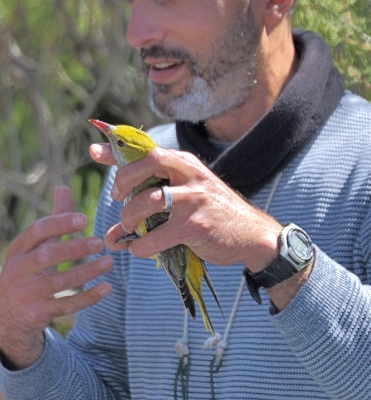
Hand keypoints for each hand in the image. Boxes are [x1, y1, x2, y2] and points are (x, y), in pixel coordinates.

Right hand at [0, 186, 112, 369]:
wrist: (6, 316)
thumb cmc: (27, 270)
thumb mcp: (34, 246)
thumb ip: (53, 219)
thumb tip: (63, 187)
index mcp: (18, 249)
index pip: (37, 231)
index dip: (60, 223)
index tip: (85, 219)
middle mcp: (19, 271)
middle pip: (46, 257)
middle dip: (73, 248)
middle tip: (99, 242)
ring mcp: (27, 294)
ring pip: (58, 282)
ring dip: (86, 272)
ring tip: (109, 262)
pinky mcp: (37, 314)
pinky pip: (65, 306)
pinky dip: (88, 298)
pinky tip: (107, 288)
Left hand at [90, 143, 280, 269]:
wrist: (251, 234)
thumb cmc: (211, 214)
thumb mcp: (187, 196)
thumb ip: (152, 204)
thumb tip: (111, 233)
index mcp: (185, 163)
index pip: (146, 149)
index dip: (117, 149)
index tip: (93, 151)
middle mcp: (190, 174)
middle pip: (147, 163)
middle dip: (123, 179)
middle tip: (117, 198)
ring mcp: (195, 198)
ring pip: (149, 199)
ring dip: (130, 217)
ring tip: (129, 228)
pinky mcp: (197, 225)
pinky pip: (157, 236)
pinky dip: (141, 246)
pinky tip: (140, 250)